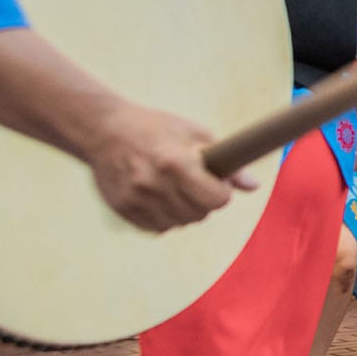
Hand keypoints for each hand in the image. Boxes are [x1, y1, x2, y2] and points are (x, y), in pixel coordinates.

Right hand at [88, 102, 255, 232]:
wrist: (103, 130)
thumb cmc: (156, 127)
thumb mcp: (194, 134)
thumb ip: (226, 162)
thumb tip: (253, 186)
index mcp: (175, 162)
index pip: (217, 199)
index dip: (222, 192)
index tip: (217, 183)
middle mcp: (154, 184)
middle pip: (200, 214)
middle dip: (204, 201)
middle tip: (196, 183)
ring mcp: (135, 199)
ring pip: (179, 224)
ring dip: (185, 211)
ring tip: (176, 188)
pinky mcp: (122, 209)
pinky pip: (157, 228)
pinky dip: (164, 217)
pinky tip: (159, 196)